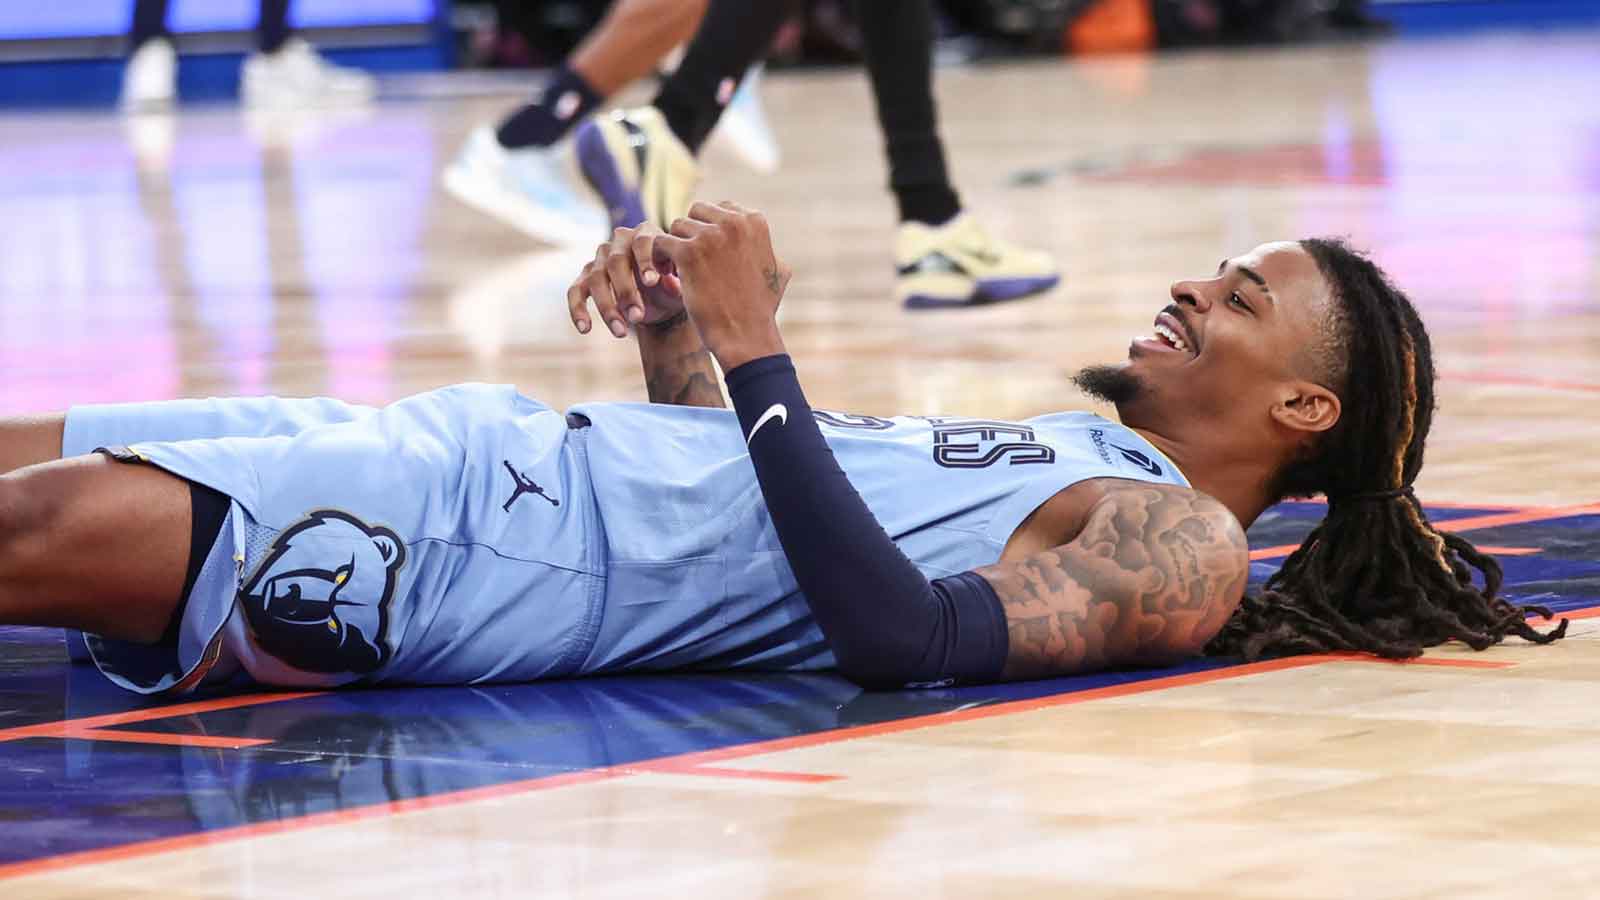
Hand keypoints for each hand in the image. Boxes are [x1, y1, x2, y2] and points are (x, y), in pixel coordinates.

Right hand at [567, 225, 686, 337]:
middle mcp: (619, 242)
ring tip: (621, 333)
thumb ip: (676, 287)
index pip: (642, 242)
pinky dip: (577, 310)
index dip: (645, 261)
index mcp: (646, 235)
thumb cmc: (670, 289)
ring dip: (607, 307)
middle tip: (637, 317)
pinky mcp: (585, 277)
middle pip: (615, 261)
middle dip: (626, 291)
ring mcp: (600, 258)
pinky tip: (585, 329)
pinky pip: (575, 291)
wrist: (658, 301)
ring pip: (596, 279)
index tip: (651, 283)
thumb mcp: (678, 289)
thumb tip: (672, 286)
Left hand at [654, 201, 792, 369]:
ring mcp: (710, 236)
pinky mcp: (688, 253)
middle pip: (696, 213)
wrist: (746, 336)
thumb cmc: (760, 309)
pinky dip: (658, 258)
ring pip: (677, 227)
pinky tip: (666, 276)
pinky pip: (660, 242)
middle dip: (691, 234)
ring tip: (678, 271)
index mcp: (754, 221)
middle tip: (690, 261)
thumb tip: (758, 233)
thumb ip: (764, 246)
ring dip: (674, 247)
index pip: (720, 209)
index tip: (708, 253)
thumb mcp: (777, 270)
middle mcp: (733, 222)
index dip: (709, 230)